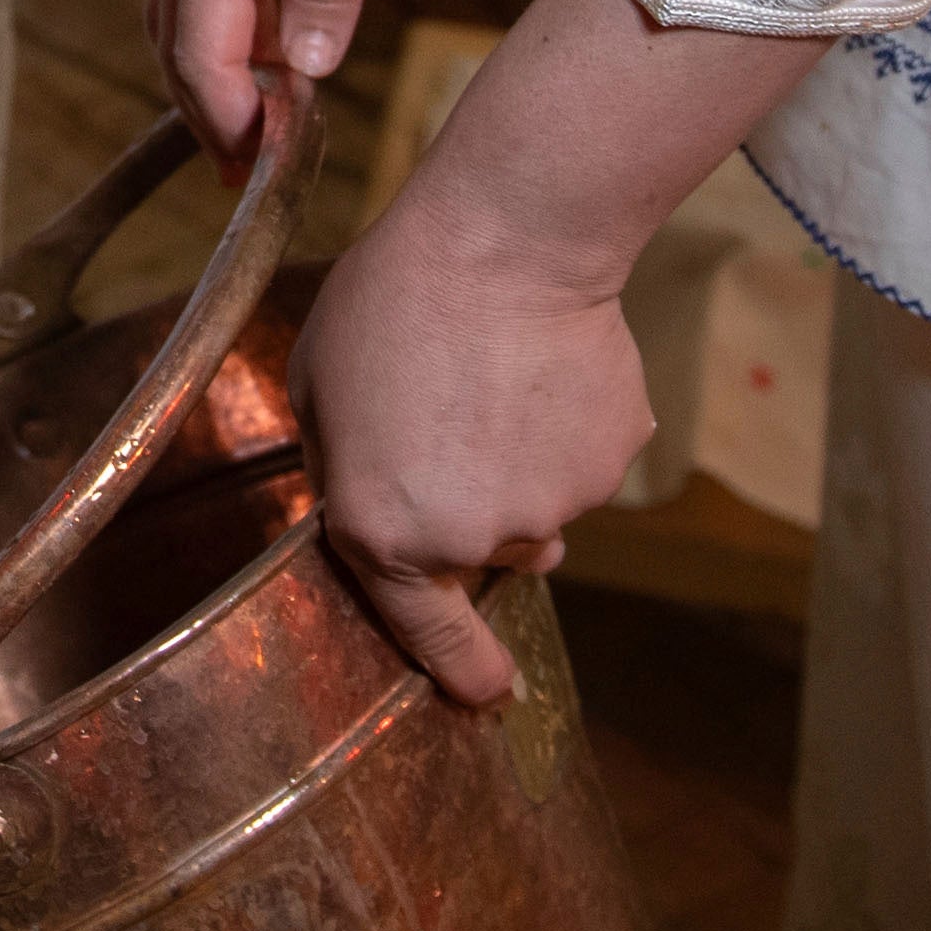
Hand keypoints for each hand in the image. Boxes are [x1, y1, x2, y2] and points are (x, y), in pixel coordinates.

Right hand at [155, 0, 432, 157]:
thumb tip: (306, 73)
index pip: (201, 50)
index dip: (229, 116)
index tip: (269, 163)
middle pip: (178, 48)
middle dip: (214, 116)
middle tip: (261, 175)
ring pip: (180, 24)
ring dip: (213, 85)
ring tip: (260, 138)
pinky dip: (224, 41)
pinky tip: (269, 64)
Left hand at [297, 163, 649, 707]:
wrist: (505, 237)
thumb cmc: (391, 301)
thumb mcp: (316, 388)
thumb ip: (340, 470)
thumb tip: (369, 510)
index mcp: (383, 530)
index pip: (423, 631)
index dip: (459, 669)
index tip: (487, 693)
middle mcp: (472, 535)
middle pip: (487, 553)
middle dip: (479, 514)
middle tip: (459, 426)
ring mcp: (554, 502)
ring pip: (543, 505)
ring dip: (523, 466)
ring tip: (498, 378)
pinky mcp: (614, 459)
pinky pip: (587, 462)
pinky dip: (571, 430)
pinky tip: (544, 366)